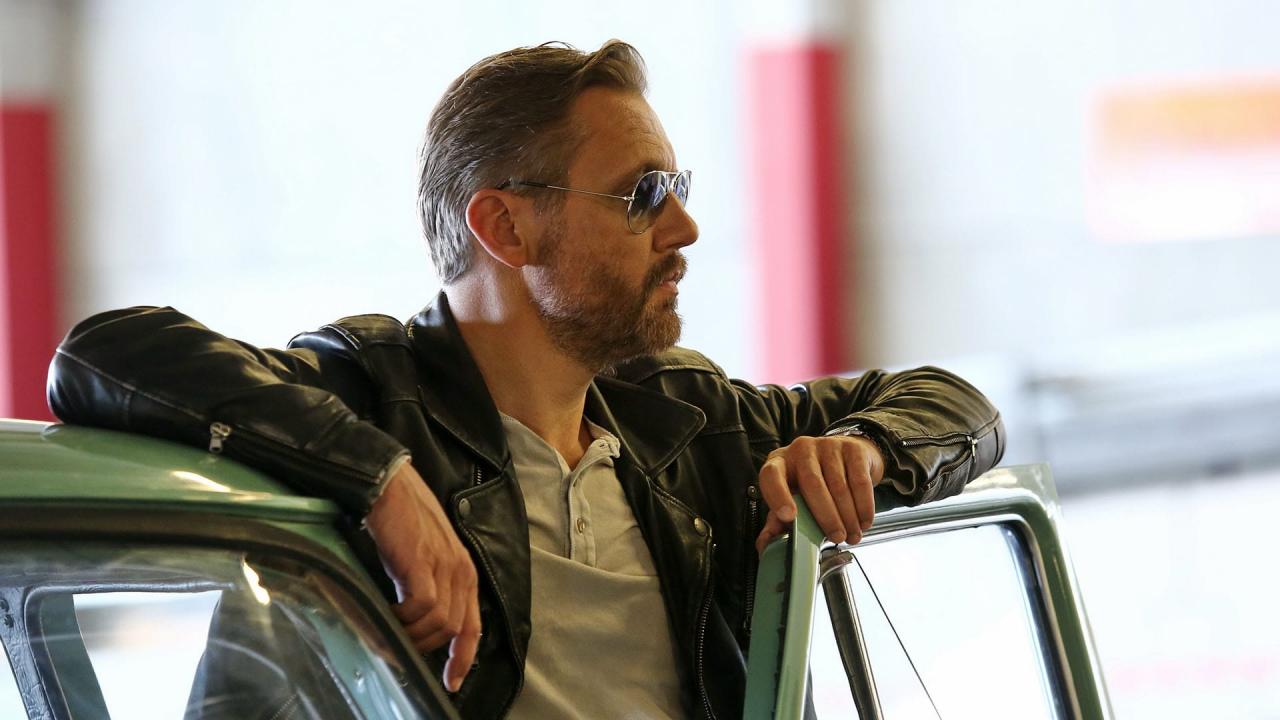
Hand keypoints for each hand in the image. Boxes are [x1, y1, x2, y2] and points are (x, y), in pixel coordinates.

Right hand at [365, 463, 479, 692]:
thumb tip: (419, 621)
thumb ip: (431, 584)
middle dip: (428, 648)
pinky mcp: (422, 564)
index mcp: (465, 571)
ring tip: (391, 632)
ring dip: (413, 635)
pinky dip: (403, 619)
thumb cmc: (403, 519)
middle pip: (454, 628)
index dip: (464, 657)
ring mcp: (444, 566)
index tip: (451, 682)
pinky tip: (388, 614)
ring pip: (438, 622)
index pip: (473, 624)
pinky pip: (420, 608)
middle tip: (402, 651)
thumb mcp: (426, 556)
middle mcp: (461, 570)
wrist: (388, 486)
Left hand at [755, 435, 884, 553]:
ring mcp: (827, 445)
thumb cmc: (814, 482)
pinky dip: (863, 505)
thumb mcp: (793, 497)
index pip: (771, 475)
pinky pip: (859, 480)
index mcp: (779, 463)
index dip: (778, 496)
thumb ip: (778, 520)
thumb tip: (765, 544)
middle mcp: (801, 450)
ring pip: (838, 485)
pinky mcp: (852, 448)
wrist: (846, 456)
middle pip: (812, 483)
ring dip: (848, 516)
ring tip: (853, 535)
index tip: (789, 517)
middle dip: (827, 516)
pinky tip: (864, 521)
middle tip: (837, 537)